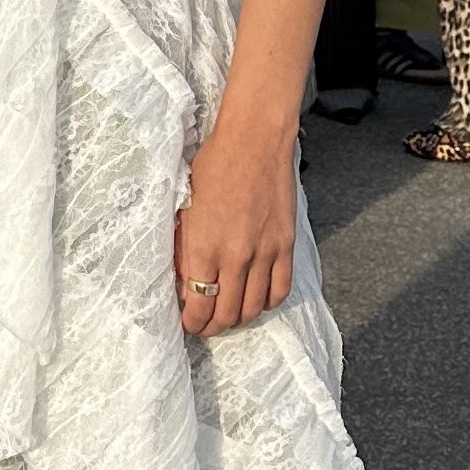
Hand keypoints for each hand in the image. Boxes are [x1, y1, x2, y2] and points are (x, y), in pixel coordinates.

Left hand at [175, 118, 295, 335]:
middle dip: (213, 327)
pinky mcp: (286, 245)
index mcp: (204, 248)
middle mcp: (236, 256)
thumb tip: (184, 285)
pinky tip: (257, 300)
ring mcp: (265, 253)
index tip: (188, 324)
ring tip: (229, 317)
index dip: (192, 324)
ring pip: (254, 308)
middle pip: (227, 314)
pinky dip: (268, 303)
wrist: (253, 142)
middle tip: (206, 326)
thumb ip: (184, 251)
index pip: (198, 306)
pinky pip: (280, 290)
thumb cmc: (213, 167)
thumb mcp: (185, 209)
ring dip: (240, 319)